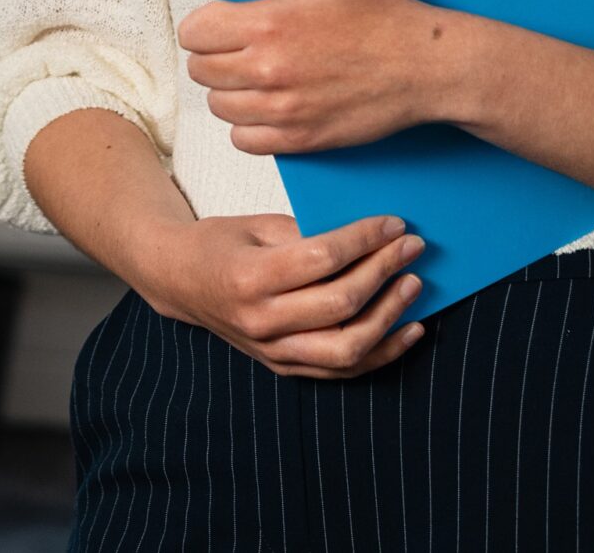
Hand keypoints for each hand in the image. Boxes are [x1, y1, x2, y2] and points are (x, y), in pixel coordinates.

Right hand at [137, 210, 428, 378]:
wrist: (180, 282)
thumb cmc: (219, 244)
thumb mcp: (257, 224)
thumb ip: (308, 234)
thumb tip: (369, 238)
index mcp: (250, 277)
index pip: (322, 259)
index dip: (365, 240)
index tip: (394, 223)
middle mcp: (261, 321)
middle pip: (340, 304)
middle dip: (384, 271)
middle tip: (412, 246)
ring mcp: (272, 351)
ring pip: (346, 348)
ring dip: (390, 316)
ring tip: (414, 285)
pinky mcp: (283, 367)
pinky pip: (342, 369)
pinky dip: (382, 352)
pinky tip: (409, 329)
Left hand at [179, 0, 459, 153]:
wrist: (427, 66)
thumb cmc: (384, 13)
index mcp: (269, 23)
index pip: (194, 32)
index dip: (204, 24)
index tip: (224, 21)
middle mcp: (268, 70)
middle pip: (200, 70)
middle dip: (214, 54)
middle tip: (241, 46)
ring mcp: (283, 109)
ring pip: (218, 106)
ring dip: (230, 90)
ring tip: (256, 74)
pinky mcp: (300, 139)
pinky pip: (244, 140)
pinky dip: (248, 125)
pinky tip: (269, 104)